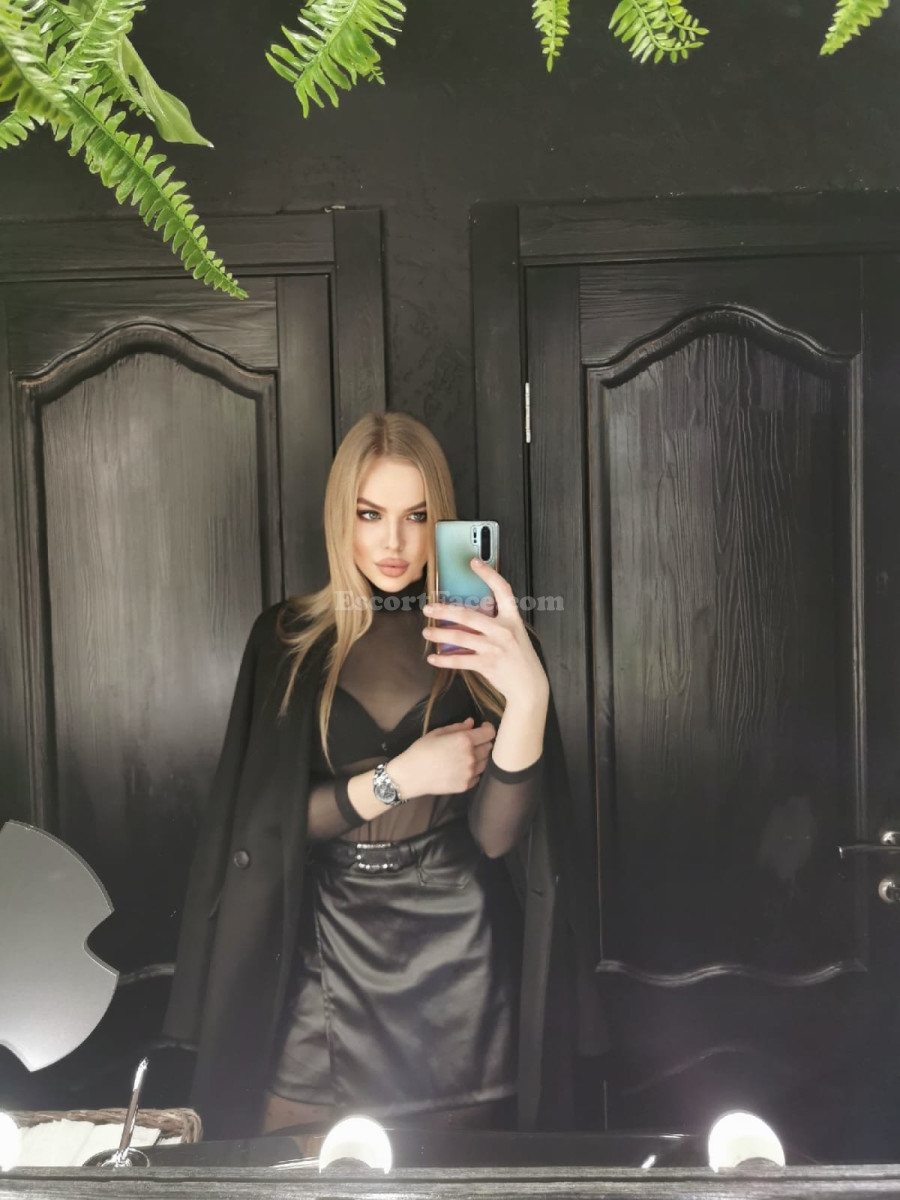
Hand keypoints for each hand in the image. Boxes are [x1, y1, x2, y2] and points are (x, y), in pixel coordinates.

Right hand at [389, 716, 495, 797]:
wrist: (411, 775)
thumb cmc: (421, 750)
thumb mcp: (437, 733)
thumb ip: (457, 727)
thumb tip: (472, 723)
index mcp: (464, 741)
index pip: (489, 733)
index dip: (488, 729)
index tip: (482, 728)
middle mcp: (471, 757)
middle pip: (488, 747)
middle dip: (482, 742)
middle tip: (471, 742)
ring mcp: (469, 773)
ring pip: (485, 763)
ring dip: (479, 757)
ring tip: (465, 756)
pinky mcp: (465, 786)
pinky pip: (477, 776)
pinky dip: (473, 771)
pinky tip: (461, 768)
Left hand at [421, 558, 549, 704]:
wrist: (529, 686)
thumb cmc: (519, 658)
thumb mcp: (515, 633)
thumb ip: (496, 621)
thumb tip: (467, 613)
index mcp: (512, 618)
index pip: (502, 590)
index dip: (488, 574)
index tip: (474, 562)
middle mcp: (504, 630)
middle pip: (469, 615)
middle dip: (445, 611)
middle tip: (429, 608)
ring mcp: (495, 648)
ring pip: (461, 637)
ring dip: (440, 635)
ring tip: (426, 633)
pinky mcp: (488, 665)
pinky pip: (461, 660)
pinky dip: (444, 660)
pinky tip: (433, 658)